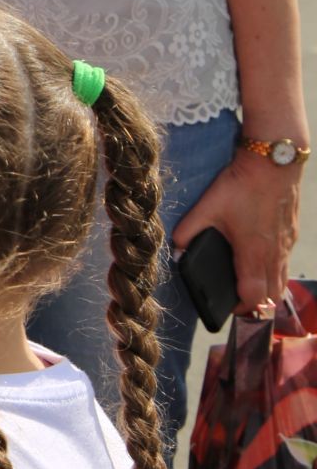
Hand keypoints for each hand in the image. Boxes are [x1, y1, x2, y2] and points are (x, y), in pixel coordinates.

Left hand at [172, 151, 300, 314]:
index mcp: (254, 251)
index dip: (241, 307)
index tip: (226, 307)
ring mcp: (287, 243)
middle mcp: (275, 252)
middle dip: (256, 303)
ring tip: (250, 289)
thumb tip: (174, 249)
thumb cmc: (241, 185)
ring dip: (268, 289)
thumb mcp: (207, 206)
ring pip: (282, 279)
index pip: (254, 295)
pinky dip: (275, 271)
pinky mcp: (292, 233)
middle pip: (273, 293)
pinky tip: (261, 265)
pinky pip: (286, 262)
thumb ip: (187, 230)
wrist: (275, 161)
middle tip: (237, 302)